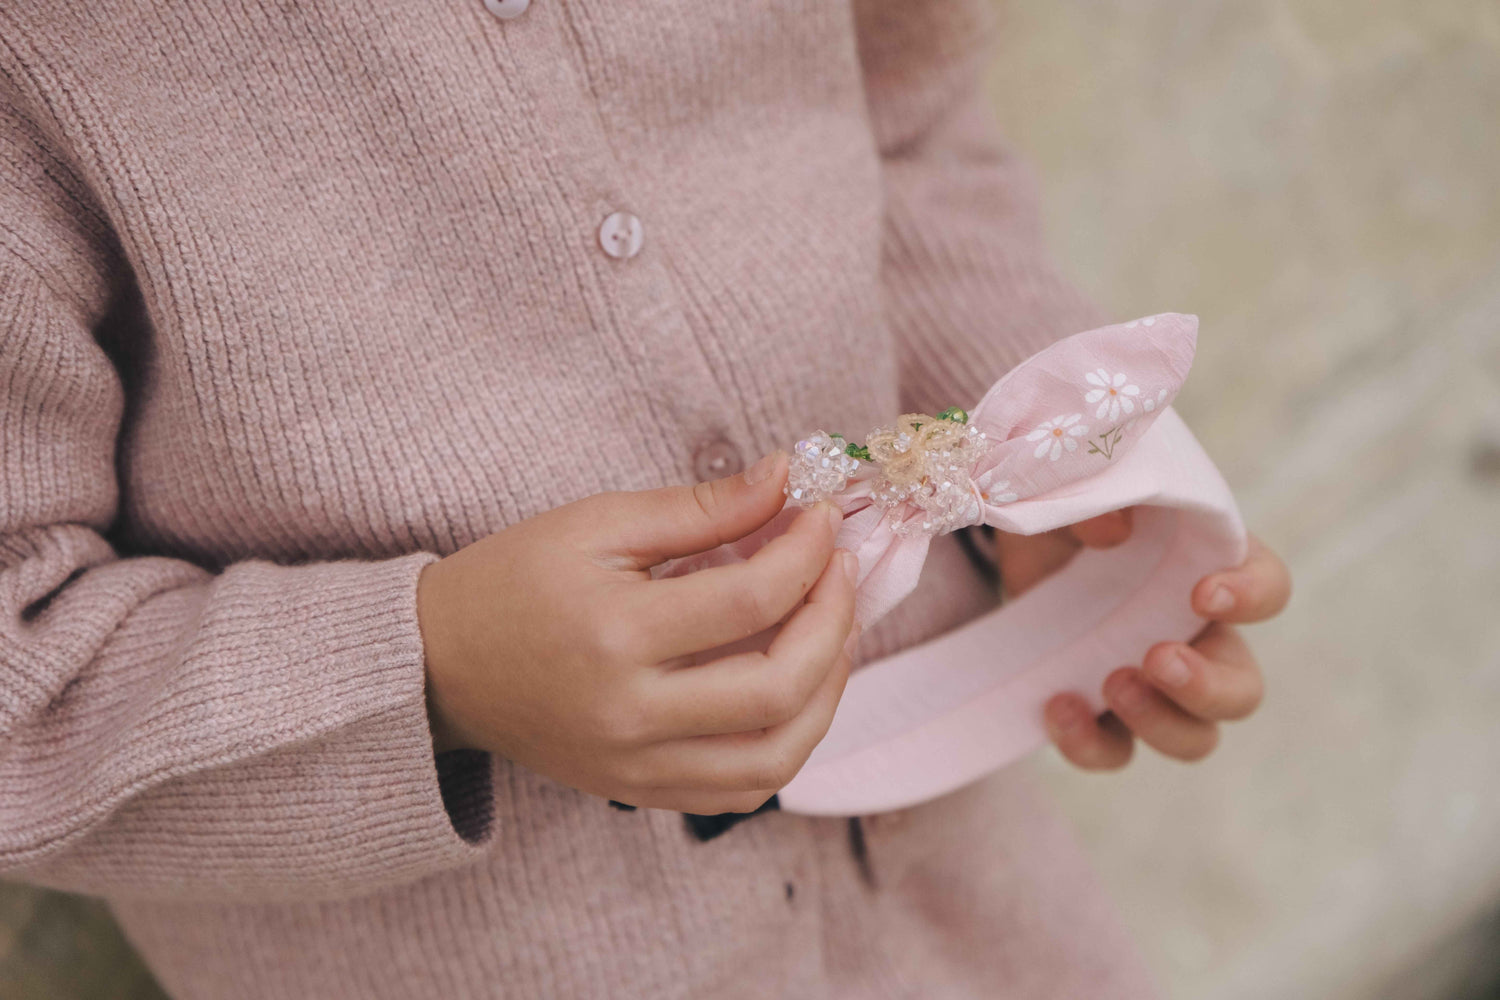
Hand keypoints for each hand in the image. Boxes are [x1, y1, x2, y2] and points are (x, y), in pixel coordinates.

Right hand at [416, 452, 859, 813]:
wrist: (440, 666)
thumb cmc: (512, 582)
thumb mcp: (596, 523)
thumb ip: (699, 506)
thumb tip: (785, 476)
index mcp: (615, 634)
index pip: (749, 602)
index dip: (806, 553)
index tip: (819, 517)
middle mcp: (630, 713)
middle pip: (778, 687)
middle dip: (834, 622)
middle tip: (839, 571)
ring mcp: (637, 765)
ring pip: (776, 755)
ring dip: (828, 692)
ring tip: (834, 632)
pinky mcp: (639, 791)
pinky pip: (743, 790)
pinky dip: (789, 743)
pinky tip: (799, 690)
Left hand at [988, 511, 1290, 768]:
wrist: (1019, 525)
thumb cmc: (1072, 498)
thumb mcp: (1079, 483)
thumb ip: (1098, 497)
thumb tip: (1113, 530)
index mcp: (1210, 567)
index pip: (1268, 587)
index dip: (1251, 597)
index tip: (1204, 593)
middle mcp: (1194, 633)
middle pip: (1242, 689)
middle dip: (1208, 687)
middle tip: (1156, 658)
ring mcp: (1149, 680)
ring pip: (1193, 737)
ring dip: (1160, 723)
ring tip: (1111, 683)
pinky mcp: (1098, 707)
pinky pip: (1112, 750)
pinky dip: (1089, 744)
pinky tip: (1056, 706)